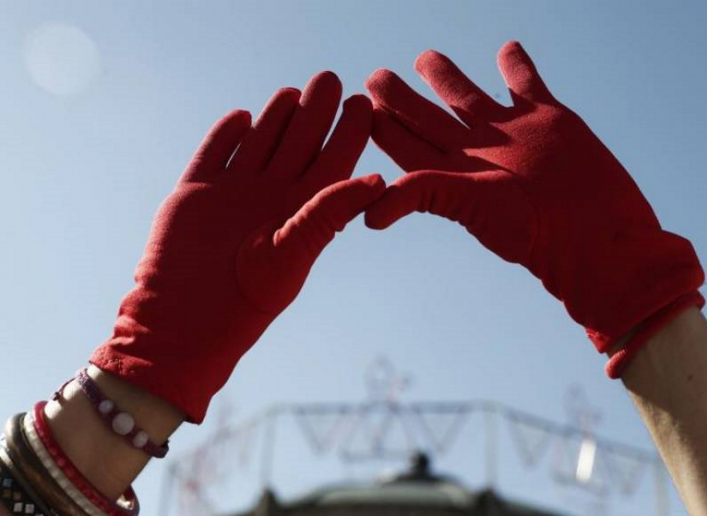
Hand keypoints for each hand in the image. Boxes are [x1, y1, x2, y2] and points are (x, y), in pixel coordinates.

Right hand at [91, 72, 383, 421]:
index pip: (332, 163)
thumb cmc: (247, 296)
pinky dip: (226, 135)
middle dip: (316, 112)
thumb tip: (377, 178)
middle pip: (298, 145)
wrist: (186, 317)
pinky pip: (215, 154)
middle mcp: (272, 198)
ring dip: (276, 118)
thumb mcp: (295, 251)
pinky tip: (243, 117)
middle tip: (331, 79)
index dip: (348, 134)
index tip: (365, 103)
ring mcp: (235, 192)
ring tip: (292, 92)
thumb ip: (329, 211)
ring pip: (260, 144)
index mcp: (302, 212)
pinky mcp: (197, 191)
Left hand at [364, 42, 703, 374]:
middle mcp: (476, 152)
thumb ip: (421, 194)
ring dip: (446, 76)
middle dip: (400, 97)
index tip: (355, 105)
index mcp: (451, 173)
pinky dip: (516, 66)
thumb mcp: (469, 207)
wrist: (595, 232)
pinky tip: (507, 49)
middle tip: (376, 77)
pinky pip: (527, 84)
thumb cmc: (534, 231)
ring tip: (425, 57)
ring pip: (469, 97)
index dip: (380, 126)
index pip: (404, 145)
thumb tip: (367, 218)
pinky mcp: (549, 119)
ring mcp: (511, 134)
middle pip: (427, 118)